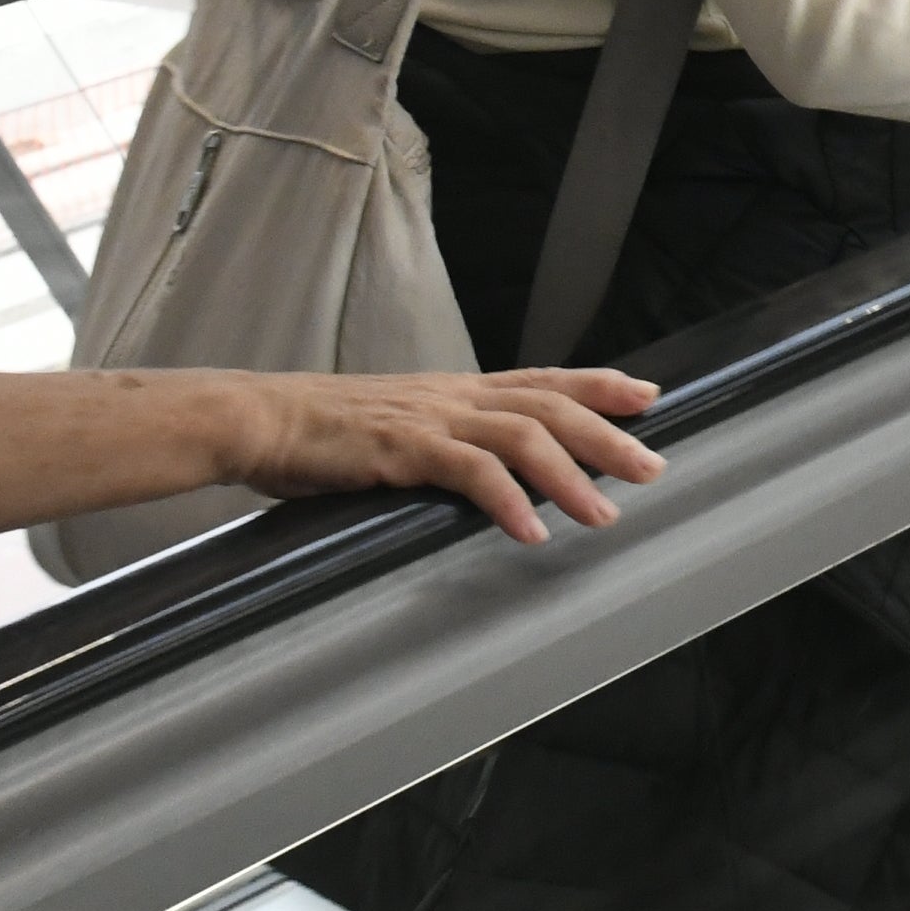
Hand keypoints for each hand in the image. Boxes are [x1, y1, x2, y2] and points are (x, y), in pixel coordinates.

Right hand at [224, 369, 666, 541]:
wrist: (257, 419)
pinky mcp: (403, 448)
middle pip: (550, 407)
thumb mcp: (395, 425)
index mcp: (453, 390)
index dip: (598, 385)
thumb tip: (477, 471)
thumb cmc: (318, 431)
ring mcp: (430, 418)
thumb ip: (440, 441)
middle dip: (608, 436)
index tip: (647, 395)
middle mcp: (452, 396)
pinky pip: (470, 472)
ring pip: (524, 437)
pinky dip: (507, 502)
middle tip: (652, 467)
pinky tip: (529, 531)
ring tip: (603, 514)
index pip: (542, 379)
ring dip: (570, 477)